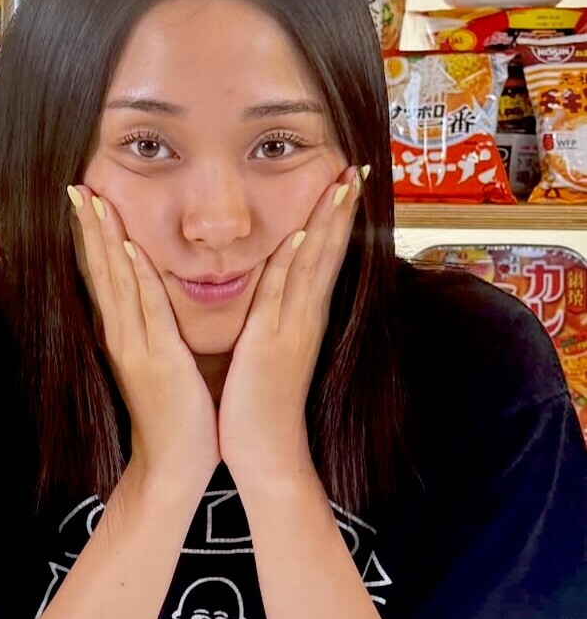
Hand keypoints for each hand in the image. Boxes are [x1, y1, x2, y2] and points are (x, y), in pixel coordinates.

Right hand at [68, 185, 220, 489]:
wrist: (172, 467)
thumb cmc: (175, 419)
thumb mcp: (161, 367)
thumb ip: (155, 336)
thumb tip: (156, 310)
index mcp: (126, 336)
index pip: (108, 277)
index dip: (96, 238)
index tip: (87, 200)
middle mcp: (123, 336)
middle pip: (102, 271)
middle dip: (90, 226)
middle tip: (76, 185)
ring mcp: (136, 347)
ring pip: (117, 281)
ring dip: (104, 239)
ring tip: (91, 199)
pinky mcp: (157, 361)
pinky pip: (146, 310)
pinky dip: (136, 277)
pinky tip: (129, 247)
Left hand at [217, 168, 360, 485]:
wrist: (267, 455)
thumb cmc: (262, 408)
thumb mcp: (271, 354)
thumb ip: (275, 322)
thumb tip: (275, 299)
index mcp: (302, 318)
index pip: (322, 256)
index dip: (334, 218)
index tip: (346, 181)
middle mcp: (305, 318)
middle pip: (327, 251)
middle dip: (341, 207)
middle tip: (356, 163)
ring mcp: (292, 330)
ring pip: (313, 265)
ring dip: (327, 222)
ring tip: (342, 181)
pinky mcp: (272, 346)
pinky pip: (283, 297)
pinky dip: (294, 265)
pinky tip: (299, 235)